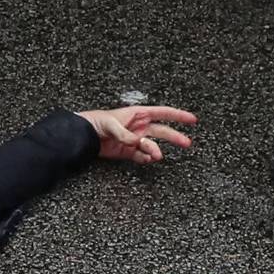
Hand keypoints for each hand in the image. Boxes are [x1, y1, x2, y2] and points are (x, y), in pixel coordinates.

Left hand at [78, 104, 196, 164]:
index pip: (163, 113)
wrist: (81, 135)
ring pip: (152, 146)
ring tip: (157, 156)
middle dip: (175, 136)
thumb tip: (136, 142)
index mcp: (138, 114)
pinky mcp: (128, 151)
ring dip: (156, 150)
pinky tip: (148, 159)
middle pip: (162, 131)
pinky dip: (146, 159)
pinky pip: (141, 156)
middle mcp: (139, 127)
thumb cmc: (94, 121)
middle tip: (187, 143)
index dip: (178, 115)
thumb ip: (124, 134)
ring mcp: (134, 140)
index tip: (192, 119)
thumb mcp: (110, 124)